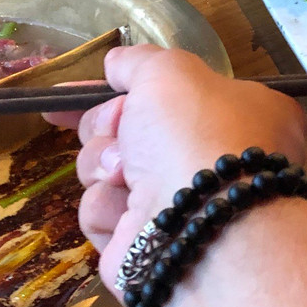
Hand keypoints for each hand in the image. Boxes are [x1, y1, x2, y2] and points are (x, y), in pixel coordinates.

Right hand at [45, 45, 306, 296]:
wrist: (200, 227)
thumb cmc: (197, 135)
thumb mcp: (171, 72)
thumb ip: (139, 61)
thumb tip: (117, 64)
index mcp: (236, 114)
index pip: (167, 93)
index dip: (116, 89)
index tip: (70, 93)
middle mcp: (212, 159)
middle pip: (128, 129)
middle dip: (110, 125)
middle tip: (122, 131)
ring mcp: (179, 205)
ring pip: (108, 170)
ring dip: (104, 165)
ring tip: (126, 175)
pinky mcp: (145, 246)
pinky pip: (104, 212)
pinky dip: (108, 208)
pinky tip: (127, 214)